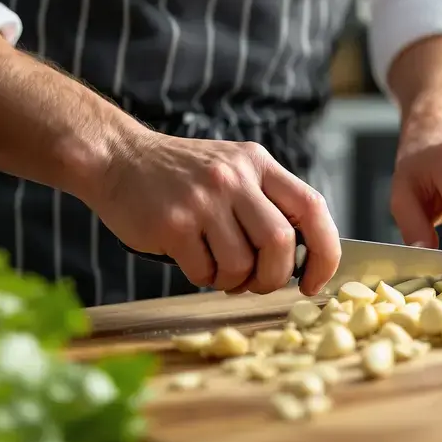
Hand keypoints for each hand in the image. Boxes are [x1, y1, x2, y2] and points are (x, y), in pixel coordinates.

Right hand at [87, 129, 339, 294]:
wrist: (116, 158)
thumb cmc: (180, 174)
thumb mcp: (232, 168)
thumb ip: (266, 202)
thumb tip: (303, 259)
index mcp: (258, 163)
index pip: (312, 207)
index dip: (325, 251)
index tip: (315, 281)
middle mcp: (234, 177)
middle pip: (281, 243)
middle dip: (274, 276)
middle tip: (258, 283)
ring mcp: (204, 200)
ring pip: (242, 264)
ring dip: (234, 281)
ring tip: (218, 268)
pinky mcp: (174, 224)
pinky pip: (205, 272)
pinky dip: (204, 278)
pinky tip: (192, 260)